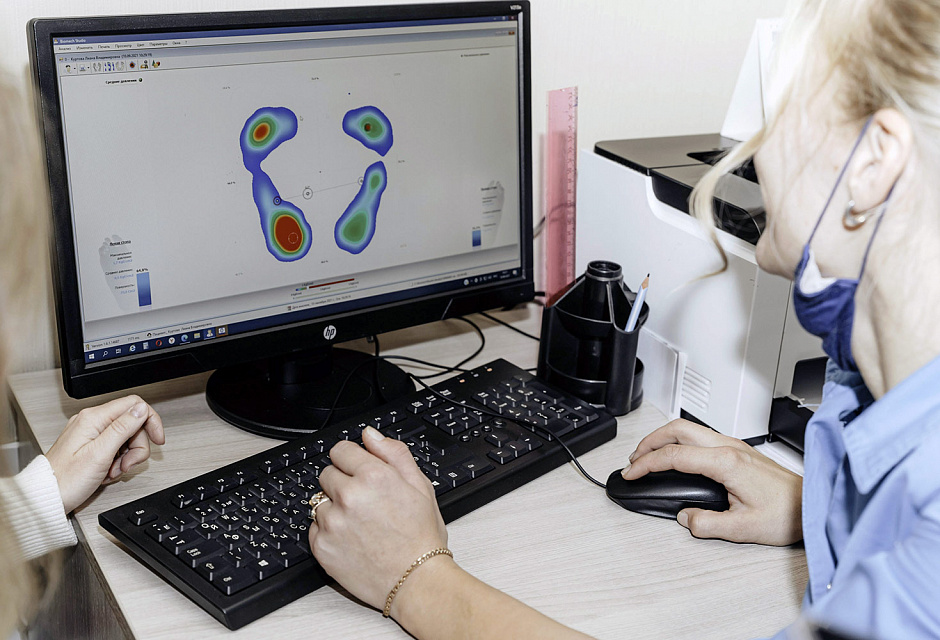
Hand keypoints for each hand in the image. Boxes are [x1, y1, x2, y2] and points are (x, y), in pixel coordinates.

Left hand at [46, 395, 164, 512]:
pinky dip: (116, 461)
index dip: (150, 421)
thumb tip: (141, 409)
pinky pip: (114, 447)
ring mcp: (89, 433)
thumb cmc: (65, 481)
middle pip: (132, 423)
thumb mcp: (99, 454)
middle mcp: (91, 421)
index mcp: (93, 419)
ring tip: (114, 471)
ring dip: (127, 456)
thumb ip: (122, 428)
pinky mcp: (89, 445)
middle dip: (137, 446)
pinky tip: (107, 472)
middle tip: (129, 464)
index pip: (134, 405)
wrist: (45, 498)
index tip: (157, 439)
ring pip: (125, 437)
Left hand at [309, 427, 447, 614]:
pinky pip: (314, 527)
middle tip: (366, 502)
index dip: (352, 460)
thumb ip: (393, 453)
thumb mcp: (420, 485)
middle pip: (327, 473)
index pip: (340, 450)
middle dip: (343, 483)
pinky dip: (328, 531)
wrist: (416, 581)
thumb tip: (369, 434)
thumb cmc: (421, 536)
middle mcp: (349, 496)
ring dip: (335, 508)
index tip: (359, 471)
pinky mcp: (321, 546)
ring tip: (361, 524)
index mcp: (374, 476)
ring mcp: (332, 522)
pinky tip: (352, 539)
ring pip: (319, 501)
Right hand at [624, 419, 801, 545]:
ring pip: (688, 428)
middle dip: (649, 441)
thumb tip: (685, 517)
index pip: (674, 455)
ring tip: (648, 456)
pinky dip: (679, 442)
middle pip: (677, 428)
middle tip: (634, 459)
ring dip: (663, 438)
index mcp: (726, 462)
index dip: (647, 463)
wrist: (813, 505)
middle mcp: (729, 447)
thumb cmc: (787, 513)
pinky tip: (676, 457)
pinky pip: (700, 436)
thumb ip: (707, 524)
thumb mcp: (744, 528)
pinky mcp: (738, 450)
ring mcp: (734, 445)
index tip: (632, 473)